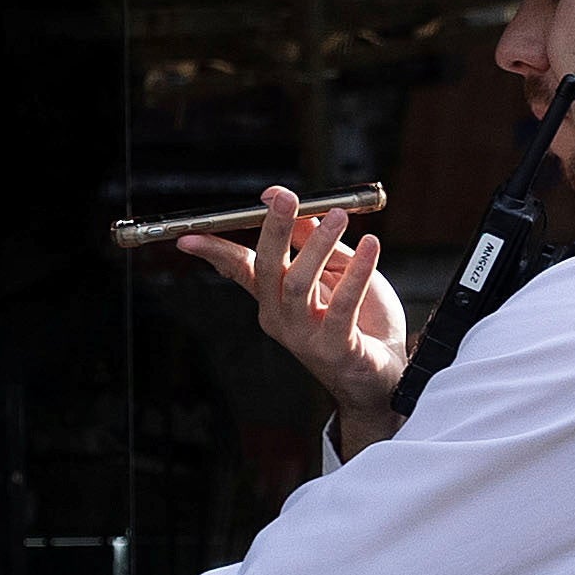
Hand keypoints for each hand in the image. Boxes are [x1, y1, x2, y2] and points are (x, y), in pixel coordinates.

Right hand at [184, 186, 413, 428]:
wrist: (385, 376)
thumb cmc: (363, 324)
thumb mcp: (339, 273)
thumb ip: (319, 245)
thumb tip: (303, 212)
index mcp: (276, 299)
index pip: (239, 268)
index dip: (214, 251)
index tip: (190, 236)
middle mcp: (281, 317)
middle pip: (268, 268)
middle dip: (273, 229)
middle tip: (285, 198)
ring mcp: (304, 335)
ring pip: (299, 284)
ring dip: (318, 245)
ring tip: (340, 217)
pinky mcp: (334, 347)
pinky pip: (342, 305)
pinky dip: (357, 273)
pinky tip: (370, 247)